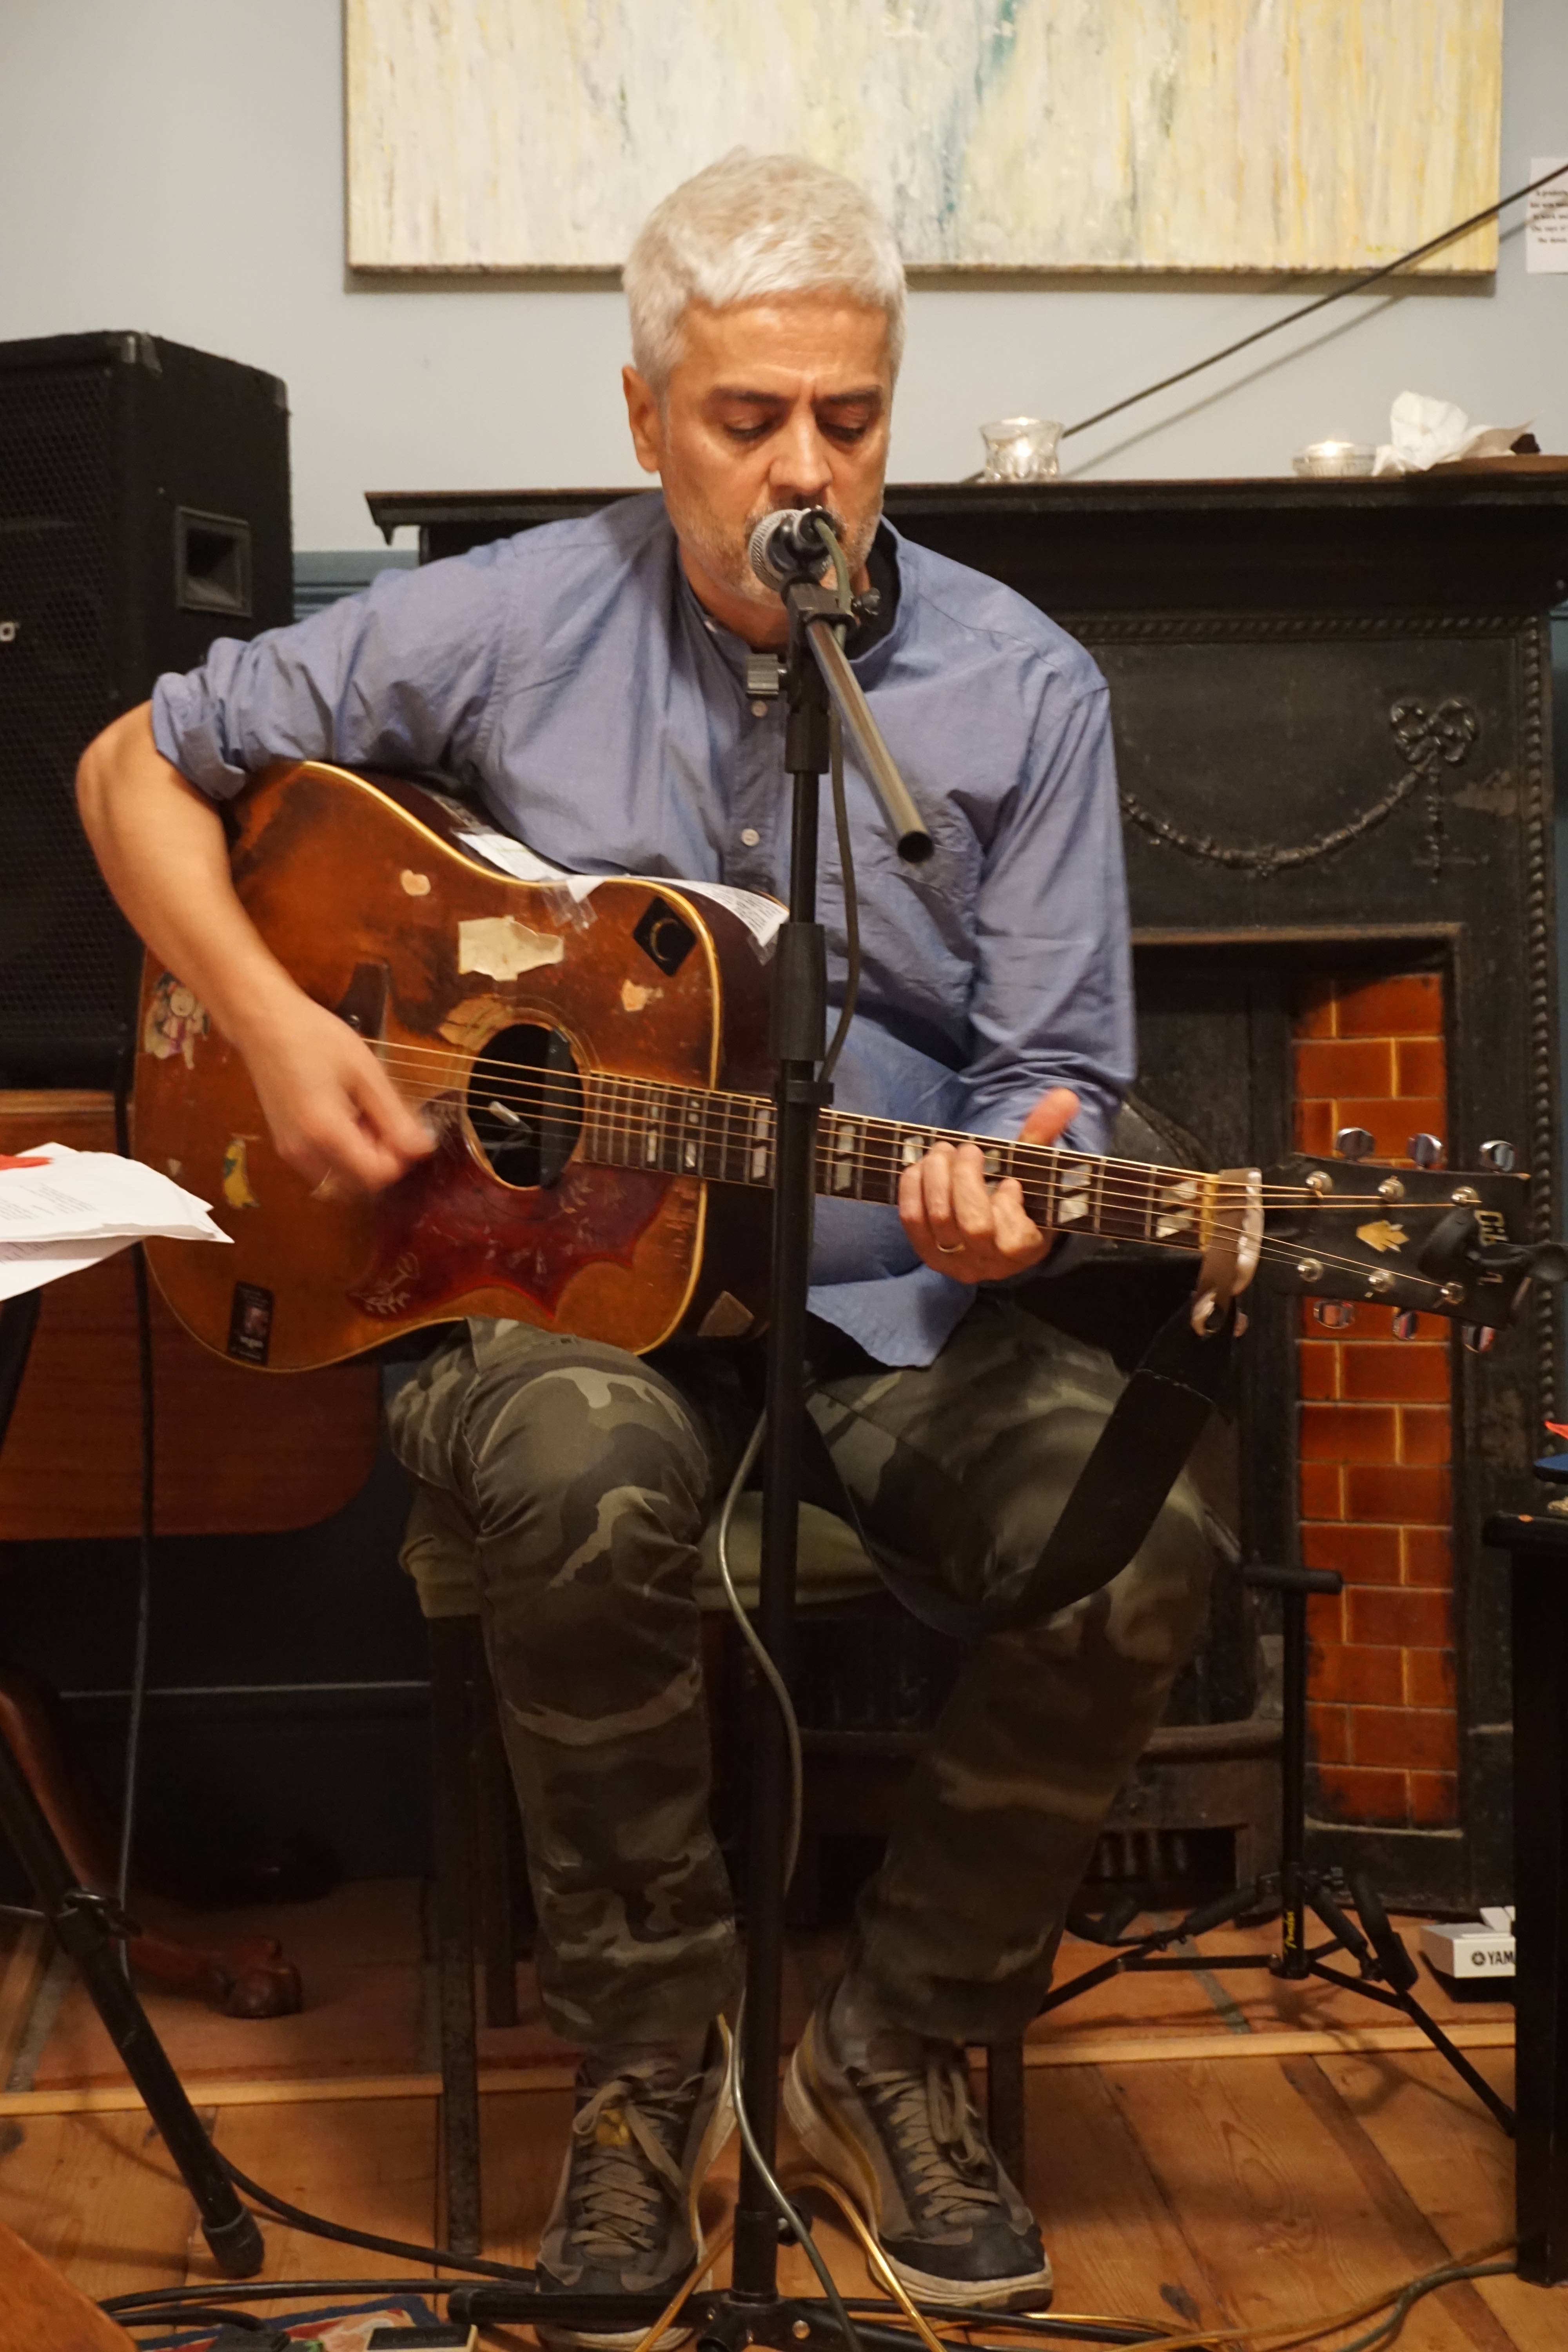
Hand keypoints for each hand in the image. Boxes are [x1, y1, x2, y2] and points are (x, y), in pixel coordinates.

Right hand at [240, 994, 434, 1195]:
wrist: (263, 1023)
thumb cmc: (315, 1037)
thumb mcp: (365, 1072)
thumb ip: (394, 1116)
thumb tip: (423, 1149)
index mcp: (325, 1134)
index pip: (377, 1176)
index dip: (398, 1158)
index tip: (402, 1128)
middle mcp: (304, 1153)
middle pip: (359, 1184)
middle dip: (380, 1159)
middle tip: (382, 1118)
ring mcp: (290, 1152)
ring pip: (341, 1179)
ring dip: (361, 1158)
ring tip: (362, 1115)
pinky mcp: (285, 1146)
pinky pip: (323, 1167)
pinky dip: (341, 1154)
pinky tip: (343, 1117)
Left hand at [899, 1087, 1079, 1283]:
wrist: (990, 1228)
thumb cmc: (1018, 1196)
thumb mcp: (1035, 1168)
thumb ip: (1046, 1133)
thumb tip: (1064, 1096)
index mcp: (1023, 1250)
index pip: (1012, 1237)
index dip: (1007, 1203)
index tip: (1010, 1181)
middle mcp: (987, 1264)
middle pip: (972, 1225)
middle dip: (966, 1178)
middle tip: (967, 1149)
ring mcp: (954, 1262)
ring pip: (939, 1219)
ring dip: (937, 1176)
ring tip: (943, 1151)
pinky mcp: (925, 1252)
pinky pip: (911, 1219)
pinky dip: (913, 1187)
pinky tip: (921, 1166)